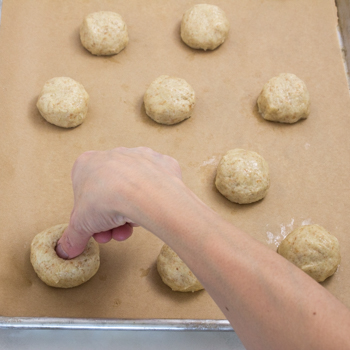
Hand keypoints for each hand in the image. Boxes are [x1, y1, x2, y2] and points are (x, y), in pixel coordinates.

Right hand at [56, 147, 181, 258]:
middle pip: (110, 194)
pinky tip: (149, 209)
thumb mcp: (81, 225)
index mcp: (87, 164)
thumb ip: (72, 237)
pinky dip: (151, 197)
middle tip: (115, 234)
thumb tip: (67, 250)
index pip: (85, 195)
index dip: (91, 218)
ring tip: (130, 228)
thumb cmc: (107, 199)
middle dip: (111, 219)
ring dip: (130, 213)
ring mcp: (139, 156)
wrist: (144, 191)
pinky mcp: (161, 162)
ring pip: (132, 189)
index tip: (97, 231)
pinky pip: (155, 183)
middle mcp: (113, 155)